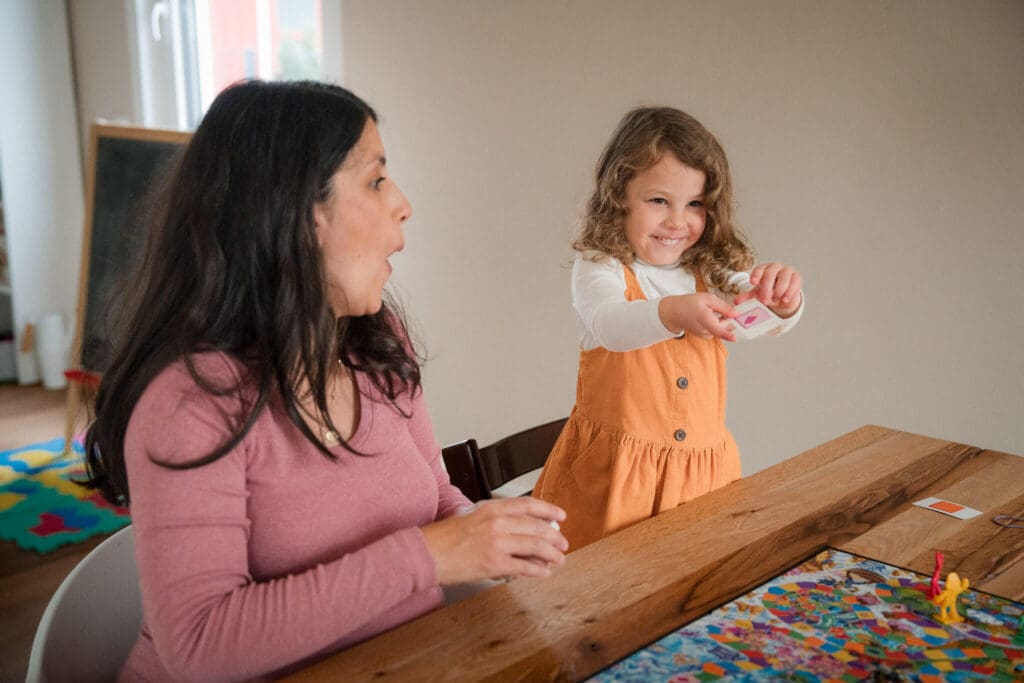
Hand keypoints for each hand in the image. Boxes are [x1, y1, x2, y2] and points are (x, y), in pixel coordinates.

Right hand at [420, 497, 567, 584]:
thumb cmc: (446, 536)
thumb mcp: (472, 514)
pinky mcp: (494, 564)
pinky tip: (544, 572)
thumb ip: (496, 516)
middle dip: (555, 537)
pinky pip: (525, 567)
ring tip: (558, 559)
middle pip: (538, 527)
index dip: (549, 510)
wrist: (429, 553)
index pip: (528, 505)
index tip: (561, 516)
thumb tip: (520, 524)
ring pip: (536, 547)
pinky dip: (538, 570)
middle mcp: (497, 523)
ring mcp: (497, 543)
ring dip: (552, 555)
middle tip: (562, 543)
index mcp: (492, 508)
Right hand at [659, 293, 738, 341]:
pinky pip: (717, 329)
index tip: (735, 338)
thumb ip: (723, 306)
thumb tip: (736, 313)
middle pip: (725, 327)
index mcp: (705, 320)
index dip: (728, 335)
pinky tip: (712, 315)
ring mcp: (706, 335)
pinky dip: (719, 323)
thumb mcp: (707, 299)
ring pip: (722, 328)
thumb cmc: (688, 304)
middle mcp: (706, 331)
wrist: (674, 313)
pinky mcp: (706, 335)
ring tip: (714, 310)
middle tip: (728, 307)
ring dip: (724, 320)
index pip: (718, 331)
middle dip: (730, 318)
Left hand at [734, 262, 802, 317]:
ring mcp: (787, 271)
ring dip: (779, 290)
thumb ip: (747, 297)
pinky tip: (785, 299)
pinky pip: (795, 282)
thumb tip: (736, 301)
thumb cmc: (768, 292)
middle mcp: (775, 267)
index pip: (759, 269)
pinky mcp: (797, 277)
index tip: (753, 283)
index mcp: (763, 269)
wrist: (783, 297)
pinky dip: (789, 292)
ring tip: (775, 300)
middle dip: (766, 287)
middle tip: (764, 300)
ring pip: (784, 277)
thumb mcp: (757, 294)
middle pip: (770, 273)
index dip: (756, 275)